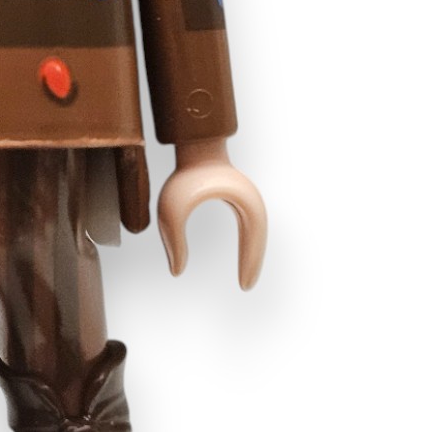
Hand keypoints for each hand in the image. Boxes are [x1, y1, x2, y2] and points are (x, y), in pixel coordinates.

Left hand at [156, 138, 266, 288]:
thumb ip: (173, 240)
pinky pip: (249, 226)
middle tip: (246, 286)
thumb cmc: (184, 175)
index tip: (244, 286)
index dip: (250, 263)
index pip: (254, 241)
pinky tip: (242, 258)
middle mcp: (251, 201)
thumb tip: (176, 272)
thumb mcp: (172, 210)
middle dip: (253, 262)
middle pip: (258, 238)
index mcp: (244, 203)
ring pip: (256, 233)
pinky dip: (248, 243)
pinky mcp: (239, 197)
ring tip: (246, 278)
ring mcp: (247, 198)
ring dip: (252, 253)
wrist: (193, 145)